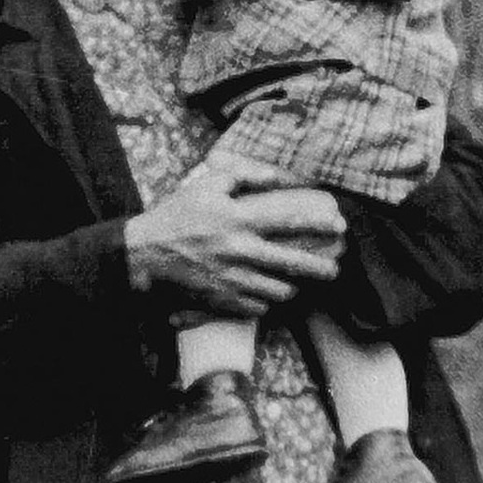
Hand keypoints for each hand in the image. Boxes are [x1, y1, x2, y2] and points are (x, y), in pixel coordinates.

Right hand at [125, 181, 345, 315]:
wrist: (144, 256)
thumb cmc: (175, 217)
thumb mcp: (205, 186)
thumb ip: (243, 176)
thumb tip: (275, 177)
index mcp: (238, 221)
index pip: (288, 220)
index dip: (317, 222)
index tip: (338, 225)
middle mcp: (240, 252)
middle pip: (293, 264)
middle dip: (320, 268)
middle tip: (333, 270)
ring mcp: (233, 280)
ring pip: (279, 290)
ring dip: (291, 287)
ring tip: (295, 283)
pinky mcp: (224, 301)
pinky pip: (258, 307)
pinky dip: (266, 302)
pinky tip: (265, 295)